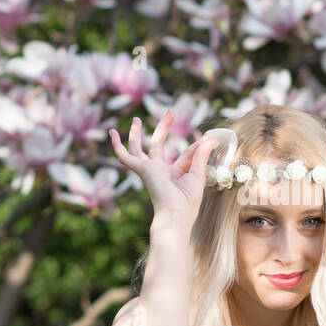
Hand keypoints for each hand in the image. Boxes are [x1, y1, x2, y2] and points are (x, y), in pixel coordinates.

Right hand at [109, 108, 219, 222]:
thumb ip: (202, 155)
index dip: (197, 146)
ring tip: (136, 120)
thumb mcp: (198, 174)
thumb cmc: (188, 200)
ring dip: (137, 134)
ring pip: (139, 148)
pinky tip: (112, 132)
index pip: (186, 154)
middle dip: (163, 128)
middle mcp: (161, 170)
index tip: (208, 139)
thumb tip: (213, 138)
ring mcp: (149, 169)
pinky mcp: (141, 169)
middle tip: (170, 112)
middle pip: (158, 145)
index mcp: (176, 174)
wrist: (176, 213)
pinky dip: (117, 145)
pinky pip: (124, 156)